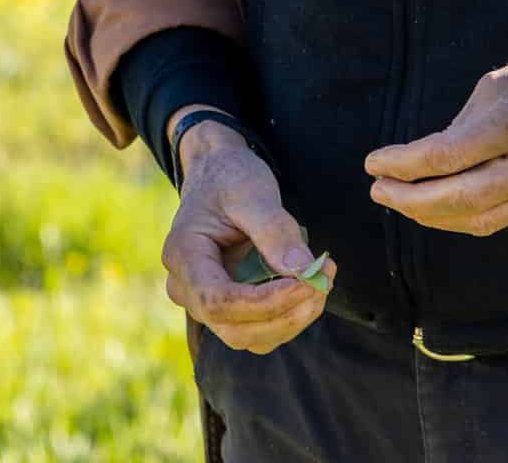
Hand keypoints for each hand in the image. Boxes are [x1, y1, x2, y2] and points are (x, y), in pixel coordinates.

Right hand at [161, 116, 335, 353]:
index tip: (306, 283)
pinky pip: (258, 327)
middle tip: (323, 282)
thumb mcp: (251, 191)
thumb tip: (303, 271)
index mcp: (183, 255)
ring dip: (291, 319)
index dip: (264, 302)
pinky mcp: (227, 305)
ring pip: (250, 336)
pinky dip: (288, 315)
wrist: (218, 171)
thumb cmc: (230, 177)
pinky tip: (311, 286)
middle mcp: (185, 288)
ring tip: (323, 281)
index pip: (218, 301)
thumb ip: (275, 230)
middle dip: (284, 314)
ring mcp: (204, 301)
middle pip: (234, 329)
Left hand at [364, 19, 507, 237]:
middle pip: (460, 199)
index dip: (403, 165)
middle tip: (378, 190)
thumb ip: (464, 124)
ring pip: (481, 219)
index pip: (448, 156)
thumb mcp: (503, 80)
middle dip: (411, 200)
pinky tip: (443, 205)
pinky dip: (468, 215)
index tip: (373, 163)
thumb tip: (422, 161)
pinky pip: (504, 216)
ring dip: (434, 215)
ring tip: (402, 201)